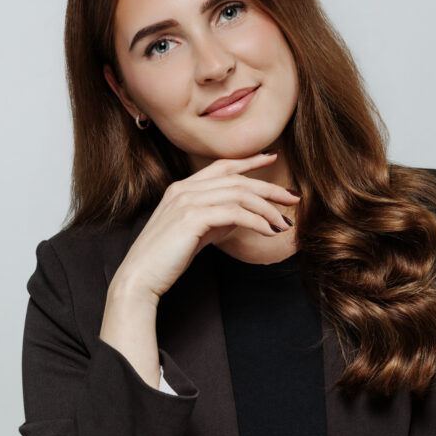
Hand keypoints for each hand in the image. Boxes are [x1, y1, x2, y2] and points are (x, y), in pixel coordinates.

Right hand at [109, 151, 299, 301]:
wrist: (141, 276)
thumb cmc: (167, 258)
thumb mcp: (196, 232)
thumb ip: (217, 219)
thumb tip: (243, 217)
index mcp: (182, 188)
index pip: (222, 166)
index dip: (249, 161)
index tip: (272, 159)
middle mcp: (184, 189)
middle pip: (237, 179)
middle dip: (270, 189)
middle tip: (294, 198)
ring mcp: (186, 201)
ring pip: (239, 195)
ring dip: (267, 209)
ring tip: (284, 224)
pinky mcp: (192, 218)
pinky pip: (234, 213)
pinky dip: (256, 221)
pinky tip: (269, 232)